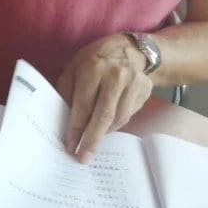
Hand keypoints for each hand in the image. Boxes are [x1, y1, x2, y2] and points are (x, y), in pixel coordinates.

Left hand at [56, 34, 152, 162]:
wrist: (132, 50)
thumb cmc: (96, 59)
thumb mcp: (75, 67)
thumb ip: (67, 90)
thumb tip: (62, 118)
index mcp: (94, 68)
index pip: (83, 104)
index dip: (76, 127)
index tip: (70, 144)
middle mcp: (116, 76)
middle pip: (103, 115)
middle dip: (92, 139)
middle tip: (83, 157)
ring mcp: (134, 84)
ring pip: (118, 119)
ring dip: (104, 134)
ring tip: (92, 144)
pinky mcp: (145, 92)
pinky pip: (128, 115)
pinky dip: (115, 125)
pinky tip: (106, 128)